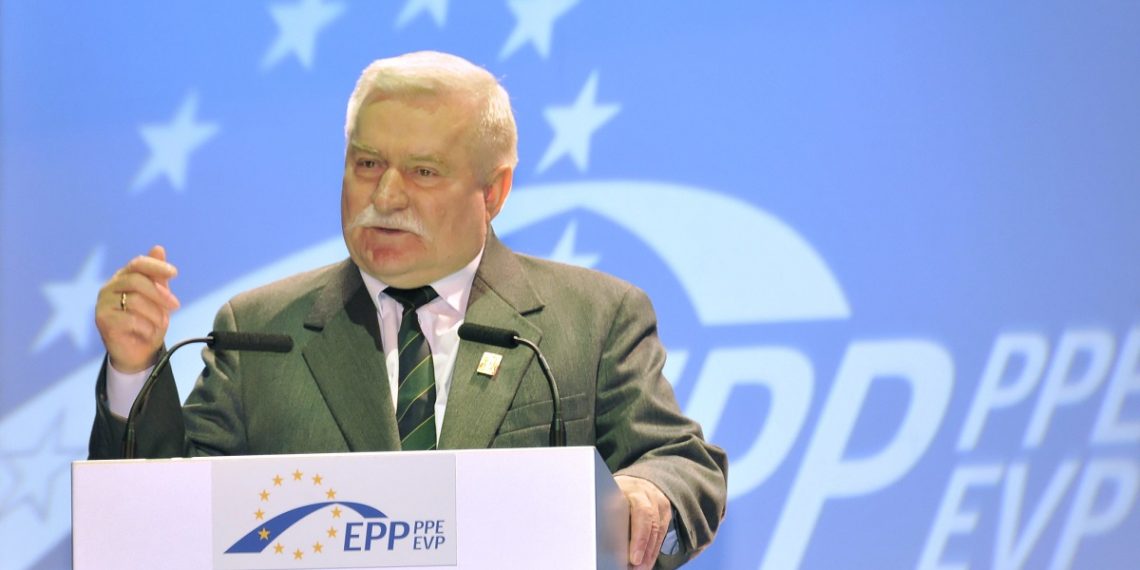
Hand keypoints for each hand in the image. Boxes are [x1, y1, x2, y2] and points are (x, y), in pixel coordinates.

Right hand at [94, 245, 179, 372]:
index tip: (174, 273)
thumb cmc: (148, 322)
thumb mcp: (158, 298)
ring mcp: (103, 304)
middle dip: (160, 293)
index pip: (137, 263)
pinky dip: (146, 327)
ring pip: (135, 301)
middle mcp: (109, 288)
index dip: (156, 266)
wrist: (138, 352)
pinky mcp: (102, 320)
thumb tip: (158, 248)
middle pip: (136, 281)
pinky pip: (130, 319)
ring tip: (160, 324)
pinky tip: (148, 332)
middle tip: (175, 306)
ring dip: (155, 314)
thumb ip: (157, 276)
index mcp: (123, 278)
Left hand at [614, 474, 671, 569]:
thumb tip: (597, 538)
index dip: (639, 537)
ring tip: (640, 569)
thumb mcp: (607, 494)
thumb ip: (607, 511)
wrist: (635, 482)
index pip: (641, 512)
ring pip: (658, 531)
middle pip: (651, 523)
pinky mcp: (665, 513)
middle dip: (644, 548)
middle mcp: (647, 494)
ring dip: (649, 554)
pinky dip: (653, 551)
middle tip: (636, 566)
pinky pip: (661, 535)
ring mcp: (659, 502)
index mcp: (630, 488)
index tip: (632, 558)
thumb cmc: (614, 493)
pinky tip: (645, 563)